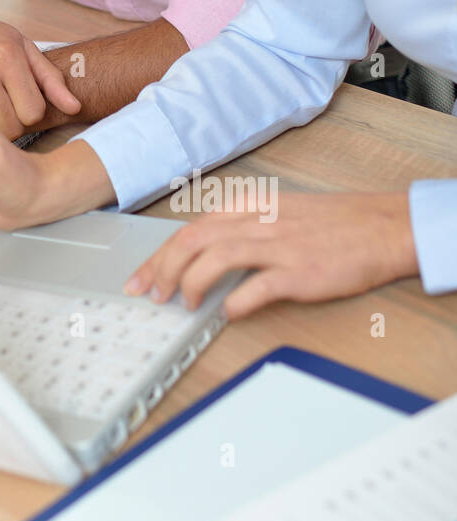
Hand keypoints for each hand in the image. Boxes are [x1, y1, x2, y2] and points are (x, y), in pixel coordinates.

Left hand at [123, 191, 418, 319]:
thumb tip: (201, 257)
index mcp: (248, 208)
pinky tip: (228, 312)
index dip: (158, 256)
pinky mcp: (300, 271)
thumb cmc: (329, 223)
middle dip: (162, 269)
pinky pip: (259, 286)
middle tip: (149, 294)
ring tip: (183, 303)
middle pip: (193, 241)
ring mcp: (279, 246)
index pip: (188, 230)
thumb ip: (238, 230)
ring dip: (192, 282)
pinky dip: (237, 300)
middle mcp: (257, 223)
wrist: (380, 226)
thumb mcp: (275, 213)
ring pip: (217, 257)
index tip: (140, 278)